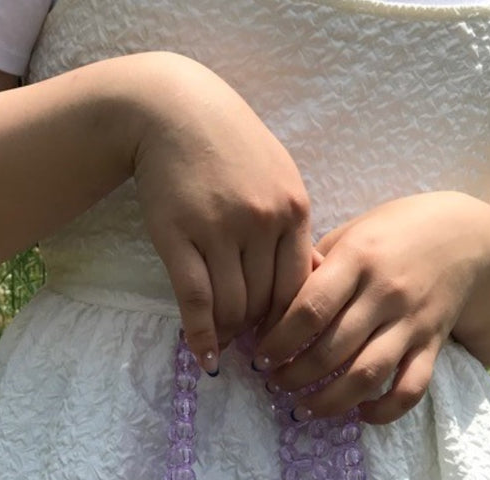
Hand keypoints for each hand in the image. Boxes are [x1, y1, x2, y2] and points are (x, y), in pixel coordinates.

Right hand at [128, 53, 313, 370]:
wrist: (173, 111)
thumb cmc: (230, 147)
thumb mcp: (279, 178)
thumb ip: (295, 229)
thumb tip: (317, 282)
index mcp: (293, 209)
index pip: (299, 287)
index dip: (290, 321)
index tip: (280, 337)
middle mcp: (261, 222)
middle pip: (266, 303)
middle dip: (258, 332)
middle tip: (249, 347)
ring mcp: (219, 230)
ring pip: (232, 306)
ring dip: (228, 334)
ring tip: (225, 344)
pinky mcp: (179, 237)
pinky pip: (196, 300)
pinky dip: (201, 336)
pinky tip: (205, 357)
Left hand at [253, 192, 489, 422]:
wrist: (468, 237)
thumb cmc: (394, 234)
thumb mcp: (352, 232)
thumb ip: (314, 264)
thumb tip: (270, 302)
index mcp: (359, 258)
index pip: (309, 309)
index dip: (279, 340)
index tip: (260, 355)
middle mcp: (386, 293)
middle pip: (332, 349)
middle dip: (294, 375)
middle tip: (274, 383)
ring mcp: (412, 322)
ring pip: (367, 376)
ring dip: (329, 401)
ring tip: (303, 408)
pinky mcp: (433, 346)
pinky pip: (411, 389)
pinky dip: (385, 411)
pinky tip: (361, 413)